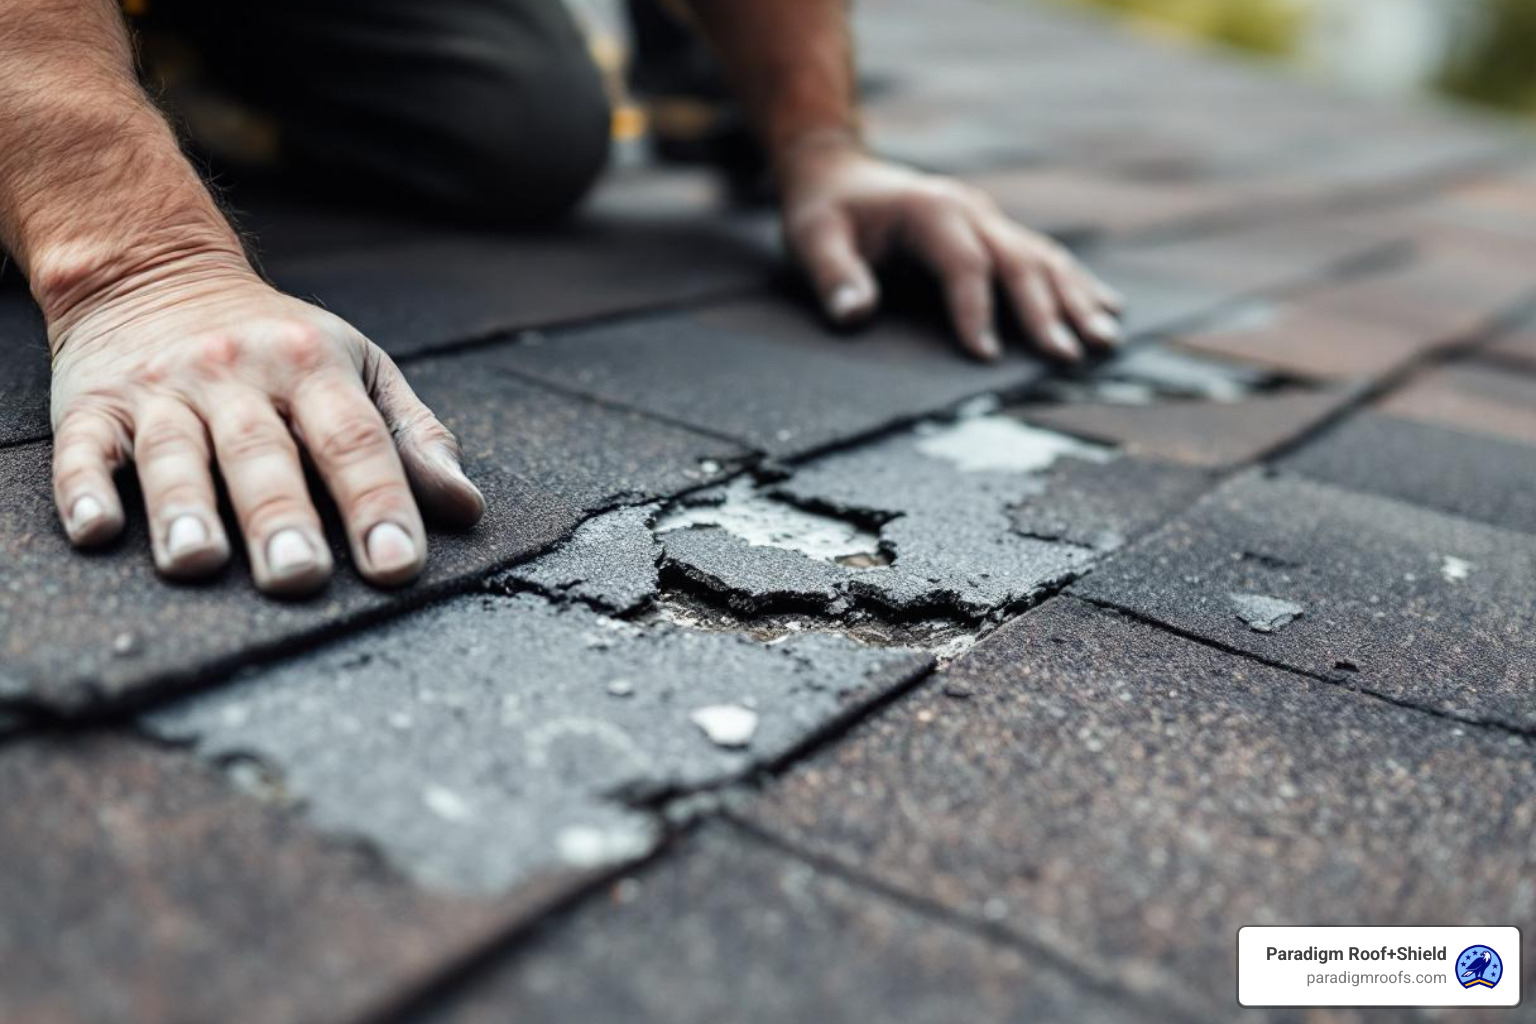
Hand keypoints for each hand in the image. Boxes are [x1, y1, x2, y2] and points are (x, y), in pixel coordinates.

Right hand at [48, 258, 484, 595]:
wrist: (156, 269)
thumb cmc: (285, 345)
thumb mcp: (360, 370)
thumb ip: (414, 438)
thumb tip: (465, 509)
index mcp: (315, 366)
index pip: (355, 441)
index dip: (378, 503)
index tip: (397, 565)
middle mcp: (239, 375)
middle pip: (263, 453)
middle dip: (283, 518)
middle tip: (299, 579)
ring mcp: (164, 389)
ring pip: (174, 452)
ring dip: (184, 509)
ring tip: (198, 562)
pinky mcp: (94, 405)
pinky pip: (87, 447)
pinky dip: (86, 489)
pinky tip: (98, 531)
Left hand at [777, 137, 1122, 360]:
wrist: (838, 174)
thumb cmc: (825, 213)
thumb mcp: (812, 239)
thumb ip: (832, 276)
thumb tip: (854, 317)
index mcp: (930, 211)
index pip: (963, 263)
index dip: (974, 309)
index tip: (983, 357)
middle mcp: (971, 211)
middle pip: (1018, 262)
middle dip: (1045, 312)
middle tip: (1066, 357)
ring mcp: (990, 220)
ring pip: (1044, 260)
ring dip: (1077, 301)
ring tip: (1105, 342)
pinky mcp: (997, 233)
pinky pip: (1046, 258)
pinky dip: (1078, 286)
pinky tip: (1109, 310)